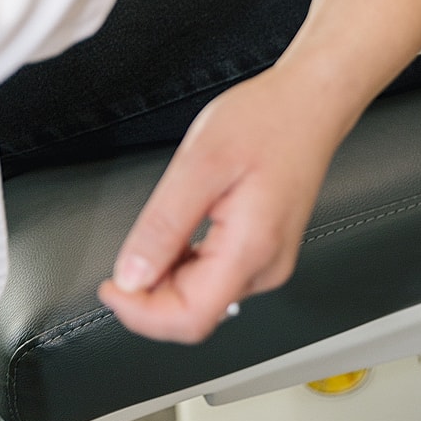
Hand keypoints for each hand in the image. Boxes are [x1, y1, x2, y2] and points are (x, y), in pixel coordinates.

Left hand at [98, 67, 343, 341]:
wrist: (310, 101)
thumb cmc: (267, 119)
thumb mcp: (199, 163)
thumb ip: (163, 226)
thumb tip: (132, 277)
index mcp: (252, 248)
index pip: (189, 319)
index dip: (140, 313)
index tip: (111, 286)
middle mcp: (267, 266)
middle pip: (194, 312)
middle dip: (151, 292)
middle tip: (133, 244)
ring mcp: (270, 260)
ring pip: (203, 296)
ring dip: (169, 276)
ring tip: (167, 221)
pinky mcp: (268, 249)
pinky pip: (217, 276)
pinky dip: (188, 263)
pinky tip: (185, 227)